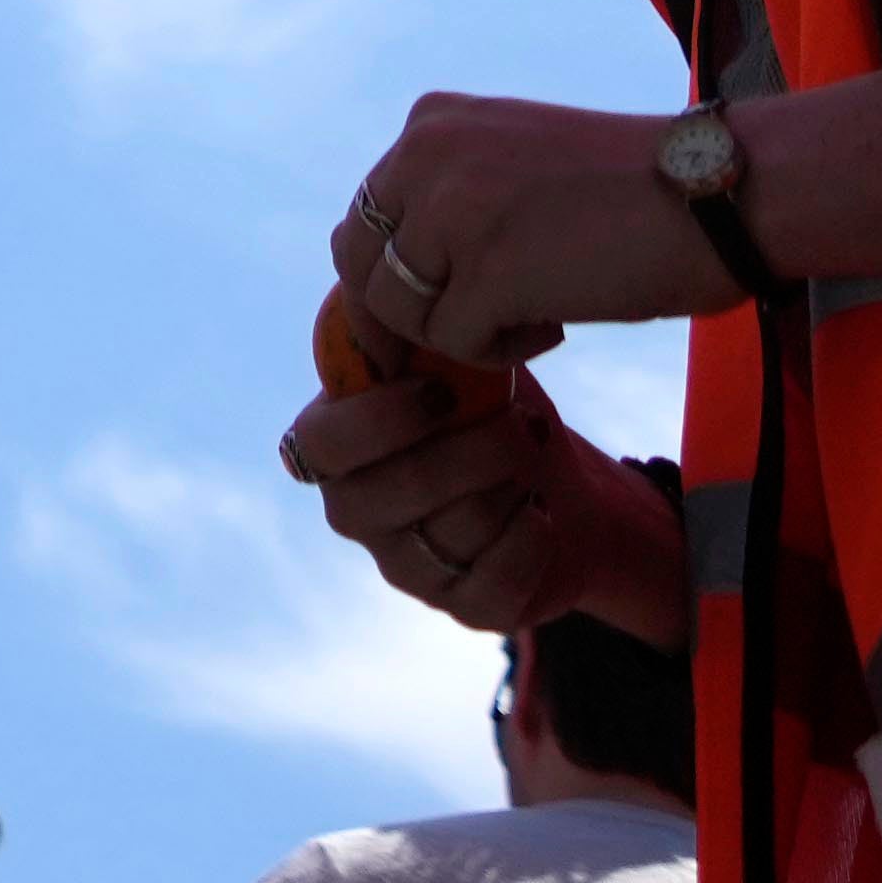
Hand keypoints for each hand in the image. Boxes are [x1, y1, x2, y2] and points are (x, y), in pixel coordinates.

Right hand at [281, 333, 688, 641]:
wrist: (560, 480)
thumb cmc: (488, 404)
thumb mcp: (453, 358)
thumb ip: (409, 328)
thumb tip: (381, 273)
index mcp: (338, 445)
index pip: (321, 446)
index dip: (376, 423)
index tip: (442, 393)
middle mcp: (357, 511)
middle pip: (384, 498)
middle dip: (461, 458)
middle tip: (520, 425)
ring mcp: (405, 567)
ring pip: (444, 538)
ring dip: (503, 490)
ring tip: (535, 458)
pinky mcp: (462, 609)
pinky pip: (486, 590)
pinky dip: (525, 545)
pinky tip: (542, 514)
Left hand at [333, 95, 732, 364]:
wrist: (719, 195)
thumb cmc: (632, 190)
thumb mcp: (513, 164)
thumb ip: (451, 196)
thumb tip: (393, 274)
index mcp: (431, 123)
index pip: (365, 217)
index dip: (398, 274)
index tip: (450, 302)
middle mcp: (426, 154)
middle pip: (359, 263)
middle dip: (406, 311)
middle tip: (476, 326)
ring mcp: (453, 211)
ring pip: (398, 310)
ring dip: (458, 332)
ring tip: (533, 315)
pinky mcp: (487, 272)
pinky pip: (452, 344)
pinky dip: (499, 352)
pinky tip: (555, 325)